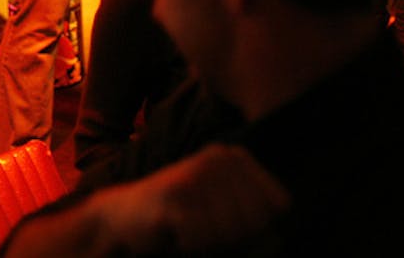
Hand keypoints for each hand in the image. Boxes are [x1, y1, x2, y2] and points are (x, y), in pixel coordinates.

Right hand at [91, 144, 289, 253]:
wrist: (124, 217)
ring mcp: (195, 173)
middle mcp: (219, 158)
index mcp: (236, 158)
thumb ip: (258, 225)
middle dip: (234, 239)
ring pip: (232, 232)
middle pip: (257, 220)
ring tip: (189, 230)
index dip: (259, 228)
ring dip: (210, 245)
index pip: (279, 205)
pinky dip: (190, 246)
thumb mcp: (227, 217)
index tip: (226, 224)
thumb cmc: (183, 220)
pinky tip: (174, 233)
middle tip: (203, 230)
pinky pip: (202, 239)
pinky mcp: (174, 194)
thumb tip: (277, 239)